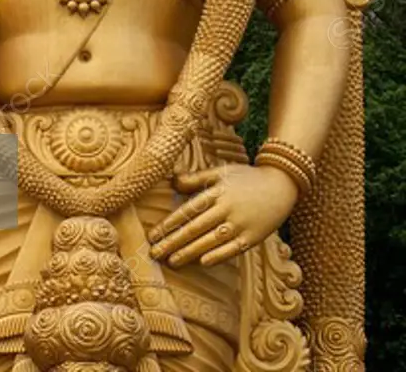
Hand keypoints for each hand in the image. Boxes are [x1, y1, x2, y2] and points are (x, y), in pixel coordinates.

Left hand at [148, 163, 298, 268]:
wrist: (282, 185)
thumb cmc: (247, 178)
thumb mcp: (222, 172)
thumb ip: (197, 178)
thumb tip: (172, 182)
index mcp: (217, 192)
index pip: (188, 210)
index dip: (169, 223)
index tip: (153, 234)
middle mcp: (226, 208)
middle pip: (195, 228)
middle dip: (173, 242)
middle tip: (154, 253)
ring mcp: (240, 224)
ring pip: (210, 240)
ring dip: (190, 252)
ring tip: (172, 261)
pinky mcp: (253, 237)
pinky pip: (233, 249)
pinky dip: (218, 255)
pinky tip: (202, 262)